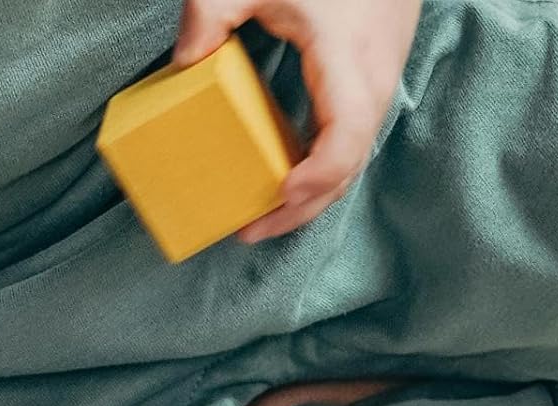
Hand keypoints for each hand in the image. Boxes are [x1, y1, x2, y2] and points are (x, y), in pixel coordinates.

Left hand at [175, 0, 421, 241]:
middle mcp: (371, 93)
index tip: (279, 196)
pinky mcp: (366, 92)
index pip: (344, 143)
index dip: (314, 179)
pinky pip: (345, 147)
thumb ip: (214, 10)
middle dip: (299, 210)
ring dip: (308, 198)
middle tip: (250, 231)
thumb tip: (183, 62)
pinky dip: (317, 172)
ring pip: (347, 166)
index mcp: (350, 68)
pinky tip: (284, 180)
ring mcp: (374, 96)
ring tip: (262, 218)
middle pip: (344, 173)